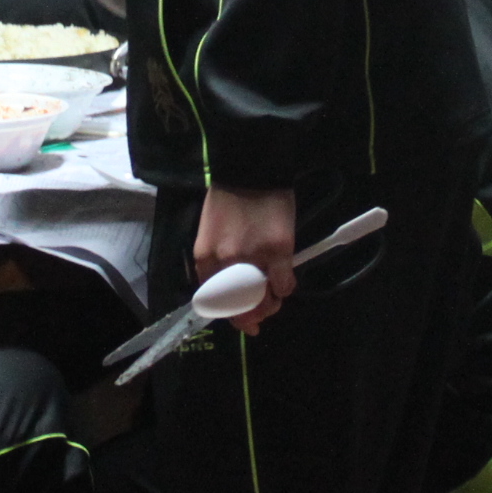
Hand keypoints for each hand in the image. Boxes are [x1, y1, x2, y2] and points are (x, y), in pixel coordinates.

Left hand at [192, 185, 299, 333]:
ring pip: (263, 299)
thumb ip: (216, 262)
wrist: (251, 170)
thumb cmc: (229, 200)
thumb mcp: (210, 233)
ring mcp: (254, 257)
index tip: (244, 323)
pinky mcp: (278, 250)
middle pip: (240, 306)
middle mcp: (226, 262)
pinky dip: (285, 289)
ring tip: (275, 299)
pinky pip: (283, 284)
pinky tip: (286, 281)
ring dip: (270, 305)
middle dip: (252, 316)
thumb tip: (230, 290)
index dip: (231, 317)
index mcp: (205, 258)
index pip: (215, 301)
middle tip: (262, 315)